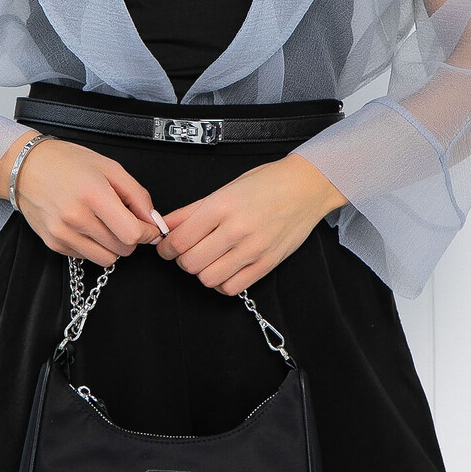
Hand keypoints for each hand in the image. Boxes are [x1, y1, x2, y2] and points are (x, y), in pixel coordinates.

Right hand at [14, 138, 161, 265]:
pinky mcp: (54, 244)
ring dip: (113, 245)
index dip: (146, 233)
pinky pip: (87, 257)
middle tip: (125, 220)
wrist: (27, 167)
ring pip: (106, 258)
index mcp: (94, 195)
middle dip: (131, 238)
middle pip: (122, 249)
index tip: (148, 227)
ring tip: (106, 224)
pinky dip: (94, 246)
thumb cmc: (68, 162)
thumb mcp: (109, 167)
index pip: (131, 233)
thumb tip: (153, 219)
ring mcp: (63, 233)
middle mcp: (76, 218)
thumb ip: (136, 194)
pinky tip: (88, 226)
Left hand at [154, 153, 348, 295]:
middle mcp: (236, 229)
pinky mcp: (267, 264)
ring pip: (208, 279)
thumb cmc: (265, 184)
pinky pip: (232, 288)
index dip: (166, 249)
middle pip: (191, 263)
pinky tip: (224, 269)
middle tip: (187, 251)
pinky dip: (222, 283)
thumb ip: (191, 211)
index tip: (166, 248)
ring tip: (207, 259)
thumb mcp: (224, 189)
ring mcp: (253, 249)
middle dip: (182, 260)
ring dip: (202, 272)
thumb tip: (165, 225)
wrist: (304, 187)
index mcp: (221, 206)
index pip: (179, 240)